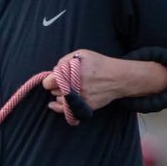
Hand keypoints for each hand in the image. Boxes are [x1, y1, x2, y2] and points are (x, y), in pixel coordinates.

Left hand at [42, 49, 166, 116]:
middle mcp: (74, 86)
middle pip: (53, 91)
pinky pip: (66, 110)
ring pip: (59, 100)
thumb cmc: (99, 64)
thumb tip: (53, 72)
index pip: (48, 82)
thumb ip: (64, 61)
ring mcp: (79, 98)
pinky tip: (57, 104)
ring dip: (61, 96)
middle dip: (56, 87)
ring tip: (71, 90)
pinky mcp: (85, 107)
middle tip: (66, 83)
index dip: (49, 80)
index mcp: (71, 73)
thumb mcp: (81, 54)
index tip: (53, 80)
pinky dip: (62, 107)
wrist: (117, 78)